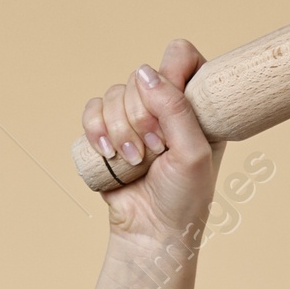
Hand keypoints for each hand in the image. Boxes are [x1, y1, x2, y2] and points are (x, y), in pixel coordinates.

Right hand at [81, 38, 224, 248]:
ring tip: (135, 161)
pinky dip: (96, 129)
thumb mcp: (193, 154)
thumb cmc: (183, 198)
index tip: (173, 107)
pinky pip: (92, 109)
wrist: (152, 232)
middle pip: (141, 76)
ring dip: (121, 129)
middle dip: (143, 116)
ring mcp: (135, 117)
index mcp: (197, 105)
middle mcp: (166, 106)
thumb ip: (176, 109)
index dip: (172, 73)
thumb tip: (145, 73)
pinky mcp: (108, 131)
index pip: (182, 57)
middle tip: (156, 150)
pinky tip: (108, 154)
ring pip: (114, 93)